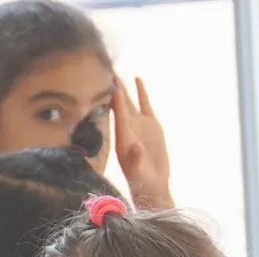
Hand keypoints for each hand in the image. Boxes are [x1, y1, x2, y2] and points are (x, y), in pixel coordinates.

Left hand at [113, 77, 172, 209]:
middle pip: (119, 103)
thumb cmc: (142, 182)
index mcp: (122, 137)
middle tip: (105, 69)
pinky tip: (138, 80)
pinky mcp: (151, 126)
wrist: (153, 186)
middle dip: (113, 88)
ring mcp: (139, 126)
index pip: (117, 113)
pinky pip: (145, 105)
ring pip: (130, 101)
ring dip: (124, 88)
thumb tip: (136, 146)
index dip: (114, 98)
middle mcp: (129, 128)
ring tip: (117, 71)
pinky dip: (141, 93)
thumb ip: (136, 158)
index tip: (109, 82)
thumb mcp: (138, 172)